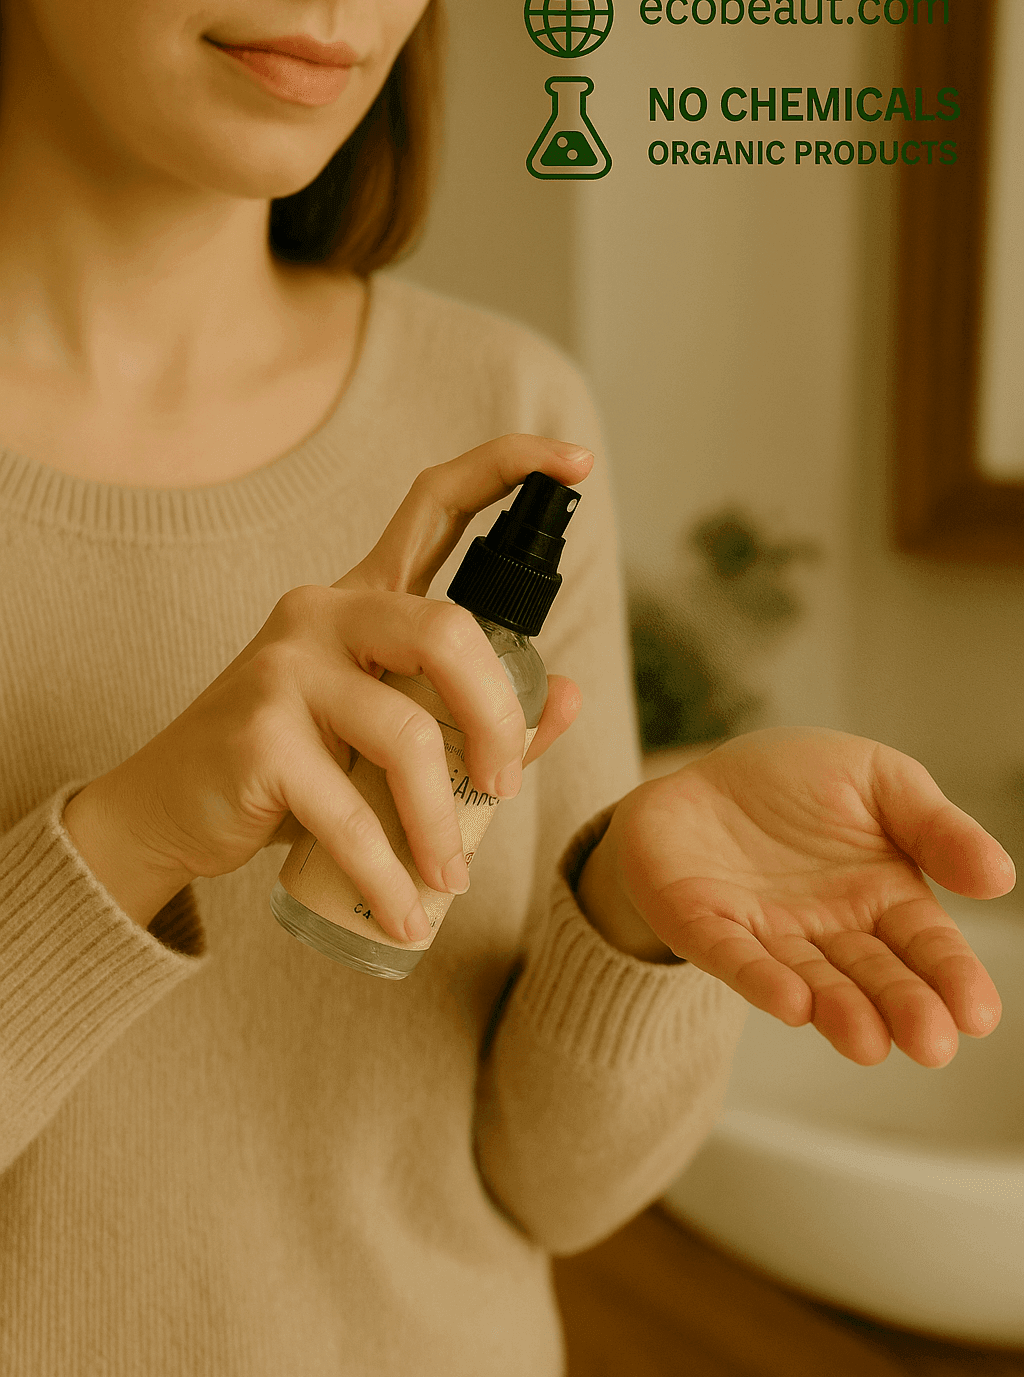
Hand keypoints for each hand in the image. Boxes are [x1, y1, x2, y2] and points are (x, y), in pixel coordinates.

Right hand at [63, 435, 590, 937]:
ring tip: (450, 879)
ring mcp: (284, 668)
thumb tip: (568, 695)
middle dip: (499, 718)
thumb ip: (471, 714)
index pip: (435, 504)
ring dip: (444, 826)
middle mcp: (322, 612)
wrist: (170, 812)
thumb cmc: (293, 768)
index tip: (577, 461)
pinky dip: (390, 877)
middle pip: (447, 632)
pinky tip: (404, 915)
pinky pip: (352, 814)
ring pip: (407, 737)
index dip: (507, 468)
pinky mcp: (258, 735)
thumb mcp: (384, 736)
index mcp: (363, 601)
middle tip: (504, 786)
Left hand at [587, 729, 1014, 1065]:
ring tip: (868, 1042)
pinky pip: (734, 957)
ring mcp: (768, 936)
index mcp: (883, 895)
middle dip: (903, 1009)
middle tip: (932, 1044)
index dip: (952, 977)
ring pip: (810, 981)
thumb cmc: (795, 780)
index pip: (926, 944)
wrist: (700, 772)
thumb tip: (1000, 877)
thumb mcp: (878, 780)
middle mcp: (830, 930)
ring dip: (839, 1011)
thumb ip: (935, 825)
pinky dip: (760, 980)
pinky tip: (792, 1003)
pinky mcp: (706, 928)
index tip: (978, 1014)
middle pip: (874, 976)